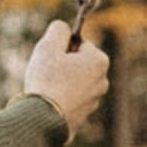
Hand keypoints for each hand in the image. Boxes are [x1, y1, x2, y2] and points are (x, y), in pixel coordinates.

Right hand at [25, 16, 110, 139]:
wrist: (43, 119)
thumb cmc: (47, 80)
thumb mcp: (48, 46)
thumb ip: (58, 30)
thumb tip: (62, 27)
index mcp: (99, 60)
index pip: (79, 44)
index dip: (62, 47)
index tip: (51, 56)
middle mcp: (103, 81)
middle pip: (78, 63)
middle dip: (62, 65)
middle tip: (46, 71)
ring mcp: (95, 100)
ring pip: (74, 82)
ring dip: (61, 82)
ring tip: (46, 89)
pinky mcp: (84, 116)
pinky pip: (71, 100)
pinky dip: (61, 98)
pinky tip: (48, 103)